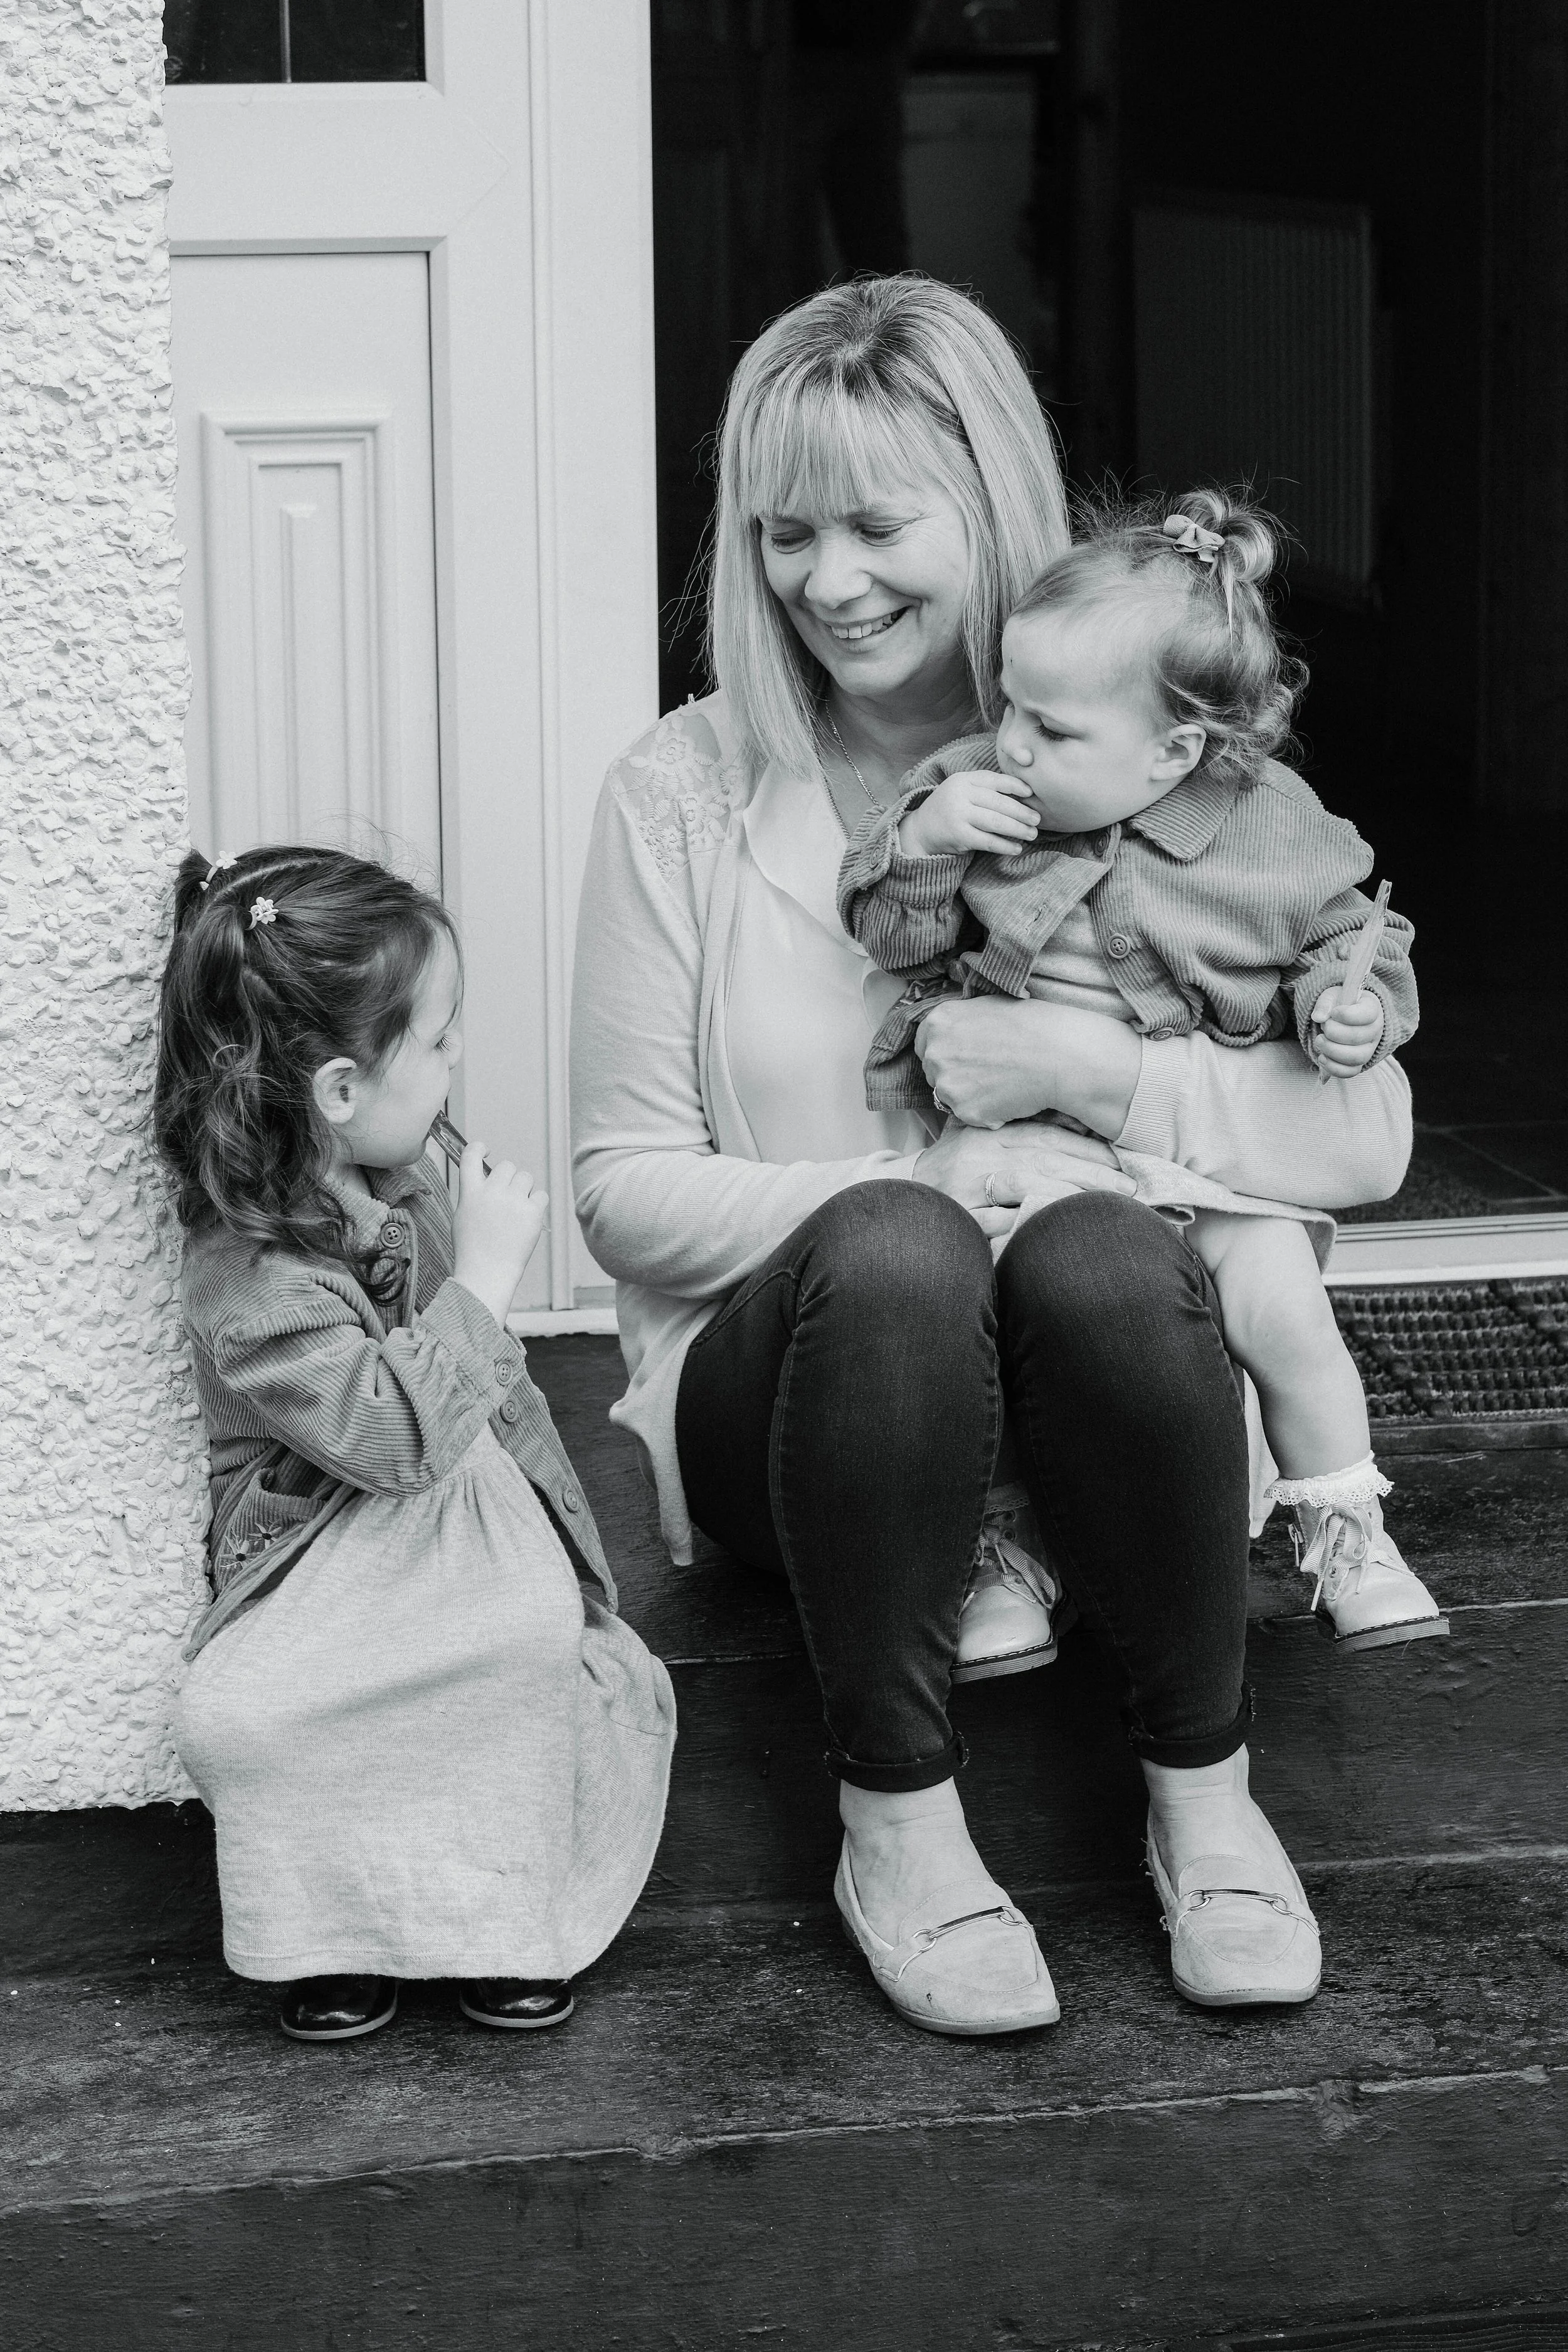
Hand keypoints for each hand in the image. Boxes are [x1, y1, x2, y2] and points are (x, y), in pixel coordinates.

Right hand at [451, 1140, 548, 1327]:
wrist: (487, 1273)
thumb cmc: (473, 1249)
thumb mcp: (463, 1216)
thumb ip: (474, 1195)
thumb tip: (488, 1179)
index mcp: (470, 1192)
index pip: (471, 1156)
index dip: (478, 1147)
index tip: (485, 1149)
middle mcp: (491, 1192)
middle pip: (506, 1166)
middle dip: (508, 1179)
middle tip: (506, 1199)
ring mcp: (513, 1201)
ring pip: (526, 1177)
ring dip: (523, 1189)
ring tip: (517, 1211)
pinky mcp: (532, 1212)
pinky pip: (541, 1194)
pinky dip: (536, 1204)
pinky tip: (527, 1219)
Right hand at [899, 771, 1040, 858]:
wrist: (920, 830)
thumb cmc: (950, 809)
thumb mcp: (962, 791)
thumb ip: (985, 789)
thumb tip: (1023, 794)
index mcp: (963, 780)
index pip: (994, 780)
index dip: (1015, 785)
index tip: (1031, 793)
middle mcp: (960, 794)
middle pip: (999, 802)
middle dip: (1022, 812)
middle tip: (1037, 819)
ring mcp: (958, 815)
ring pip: (996, 822)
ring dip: (1017, 829)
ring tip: (1032, 834)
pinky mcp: (958, 835)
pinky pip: (988, 841)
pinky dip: (1004, 845)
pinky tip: (1016, 848)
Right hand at [912, 1117, 1134, 1240]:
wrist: (900, 1196)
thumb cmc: (949, 1166)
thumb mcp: (976, 1134)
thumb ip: (1017, 1127)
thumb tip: (1075, 1120)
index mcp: (988, 1133)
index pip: (1046, 1135)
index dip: (1087, 1147)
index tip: (1119, 1161)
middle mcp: (978, 1155)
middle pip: (1045, 1159)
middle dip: (1092, 1173)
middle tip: (1129, 1187)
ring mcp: (968, 1187)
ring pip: (1027, 1186)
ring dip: (1070, 1196)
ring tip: (1105, 1207)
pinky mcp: (960, 1218)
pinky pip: (1001, 1222)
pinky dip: (1031, 1222)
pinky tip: (1061, 1227)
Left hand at [916, 994, 1142, 1134]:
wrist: (1059, 1056)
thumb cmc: (1032, 1026)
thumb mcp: (987, 1007)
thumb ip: (961, 1022)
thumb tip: (952, 1032)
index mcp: (938, 1022)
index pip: (924, 1044)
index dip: (944, 1052)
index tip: (962, 1057)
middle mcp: (935, 1053)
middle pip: (934, 1072)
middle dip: (955, 1074)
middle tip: (988, 1071)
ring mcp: (947, 1085)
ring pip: (950, 1096)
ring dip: (969, 1095)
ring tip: (1002, 1083)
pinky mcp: (965, 1111)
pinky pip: (970, 1115)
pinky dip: (986, 1112)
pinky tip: (1008, 1097)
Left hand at [1309, 985, 1384, 1077]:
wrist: (1342, 1019)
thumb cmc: (1340, 1005)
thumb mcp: (1332, 996)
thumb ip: (1325, 1002)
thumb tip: (1318, 1017)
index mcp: (1372, 1009)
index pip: (1367, 1014)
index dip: (1346, 1015)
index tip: (1334, 1013)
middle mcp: (1375, 1030)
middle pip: (1357, 1037)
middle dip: (1333, 1033)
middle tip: (1323, 1028)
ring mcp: (1369, 1049)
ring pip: (1356, 1058)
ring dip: (1332, 1051)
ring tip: (1320, 1041)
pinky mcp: (1359, 1063)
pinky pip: (1351, 1072)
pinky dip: (1334, 1068)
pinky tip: (1322, 1058)